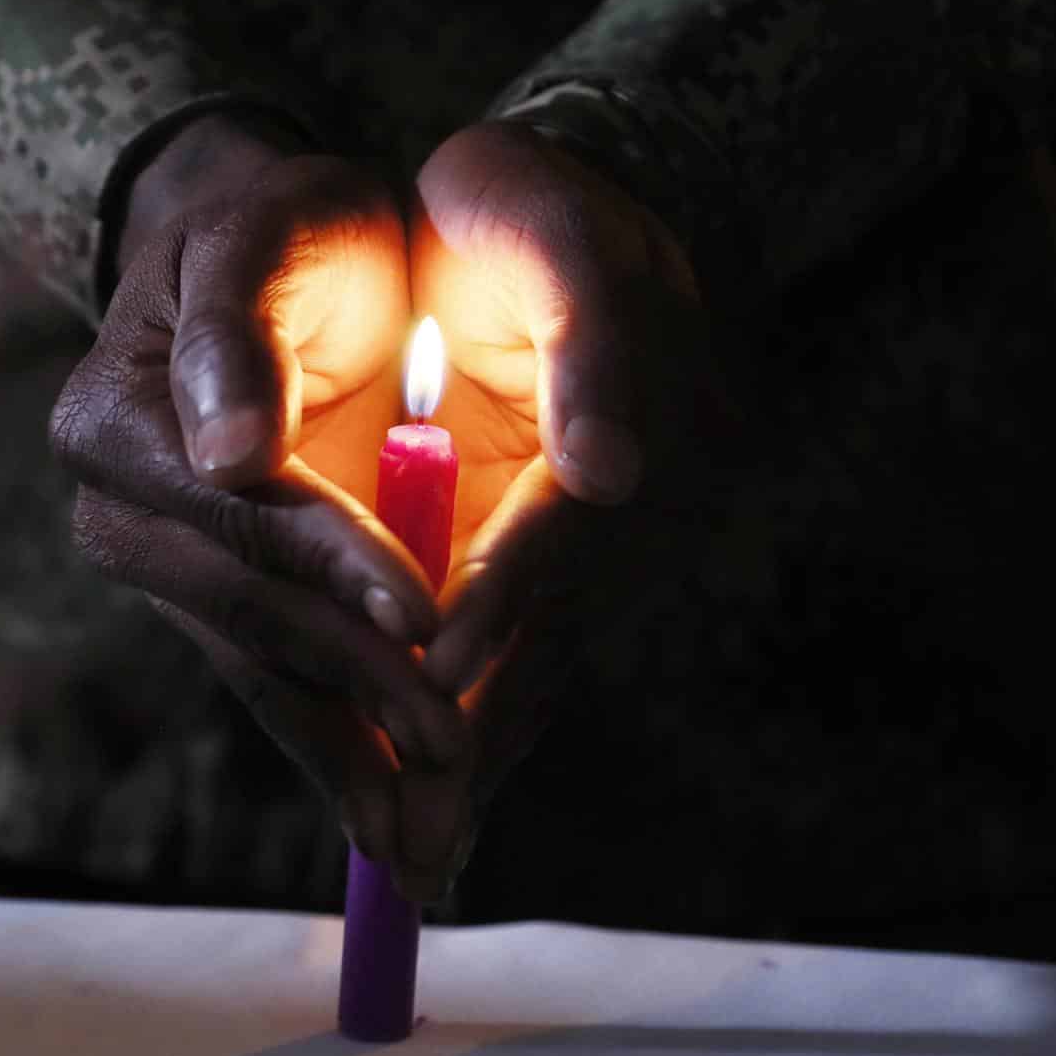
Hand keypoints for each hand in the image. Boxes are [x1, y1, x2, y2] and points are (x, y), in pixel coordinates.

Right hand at [48, 112, 464, 864]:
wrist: (274, 261)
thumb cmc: (284, 231)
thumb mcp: (264, 231)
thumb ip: (234, 327)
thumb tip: (228, 449)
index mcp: (116, 422)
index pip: (238, 512)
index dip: (329, 566)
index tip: (420, 616)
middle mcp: (119, 512)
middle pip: (247, 613)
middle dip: (356, 681)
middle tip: (452, 744)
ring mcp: (164, 570)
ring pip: (262, 671)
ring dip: (347, 750)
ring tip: (425, 830)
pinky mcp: (214, 605)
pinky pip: (275, 683)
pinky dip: (337, 748)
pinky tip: (392, 814)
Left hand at [390, 121, 738, 899]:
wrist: (559, 204)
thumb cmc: (530, 205)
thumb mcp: (556, 225)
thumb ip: (596, 339)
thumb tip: (611, 475)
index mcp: (634, 422)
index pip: (571, 528)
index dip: (505, 594)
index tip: (433, 662)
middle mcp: (636, 502)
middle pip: (562, 626)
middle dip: (487, 721)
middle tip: (422, 830)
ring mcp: (609, 541)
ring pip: (547, 658)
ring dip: (486, 749)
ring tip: (420, 850)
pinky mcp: (567, 561)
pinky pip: (531, 653)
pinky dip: (485, 722)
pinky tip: (441, 798)